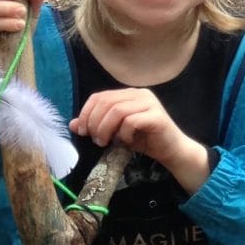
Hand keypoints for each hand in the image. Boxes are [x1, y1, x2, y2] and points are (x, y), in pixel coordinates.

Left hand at [71, 87, 210, 191]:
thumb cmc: (144, 140)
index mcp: (129, 94)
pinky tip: (126, 141)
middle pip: (106, 102)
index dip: (86, 113)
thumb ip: (96, 125)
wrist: (171, 150)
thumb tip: (73, 124)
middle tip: (95, 139)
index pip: (99, 96)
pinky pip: (131, 121)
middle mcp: (140, 94)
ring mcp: (150, 103)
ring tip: (105, 142)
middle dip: (94, 122)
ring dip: (105, 128)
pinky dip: (123, 133)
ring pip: (117, 110)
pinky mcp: (156, 116)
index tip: (82, 131)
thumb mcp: (115, 132)